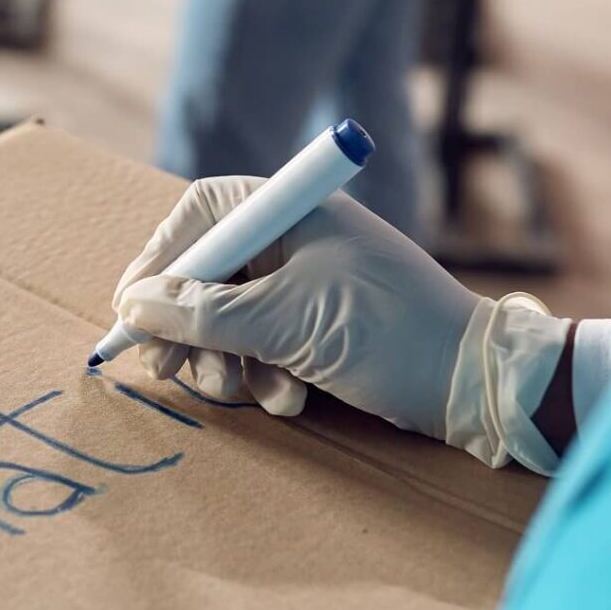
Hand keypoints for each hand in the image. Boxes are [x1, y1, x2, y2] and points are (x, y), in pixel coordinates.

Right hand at [113, 178, 568, 470]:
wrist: (479, 382)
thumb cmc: (389, 329)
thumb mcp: (287, 321)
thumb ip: (203, 313)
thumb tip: (133, 305)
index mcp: (289, 210)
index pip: (198, 216)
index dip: (159, 260)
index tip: (131, 310)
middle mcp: (293, 239)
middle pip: (204, 275)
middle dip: (189, 328)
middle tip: (172, 369)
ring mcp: (307, 284)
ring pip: (228, 320)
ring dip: (227, 362)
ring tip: (243, 391)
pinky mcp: (319, 328)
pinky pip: (263, 347)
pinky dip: (265, 376)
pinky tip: (291, 399)